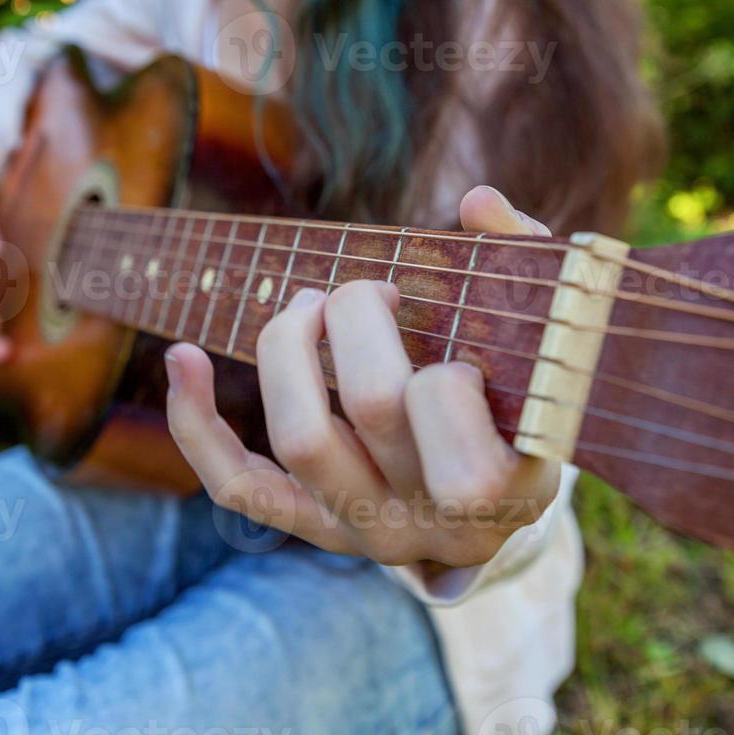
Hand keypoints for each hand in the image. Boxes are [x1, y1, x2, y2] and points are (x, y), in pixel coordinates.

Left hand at [165, 185, 559, 567]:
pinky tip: (182, 358)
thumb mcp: (551, 343)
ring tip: (306, 306)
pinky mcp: (318, 530)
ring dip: (288, 349)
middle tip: (366, 291)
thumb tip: (477, 200)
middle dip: (357, 316)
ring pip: (301, 439)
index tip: (460, 354)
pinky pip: (241, 486)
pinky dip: (199, 425)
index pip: (451, 408)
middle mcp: (432, 524)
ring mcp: (369, 533)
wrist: (506, 502)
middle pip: (372, 403)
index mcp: (504, 487)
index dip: (443, 365)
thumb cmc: (527, 403)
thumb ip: (530, 266)